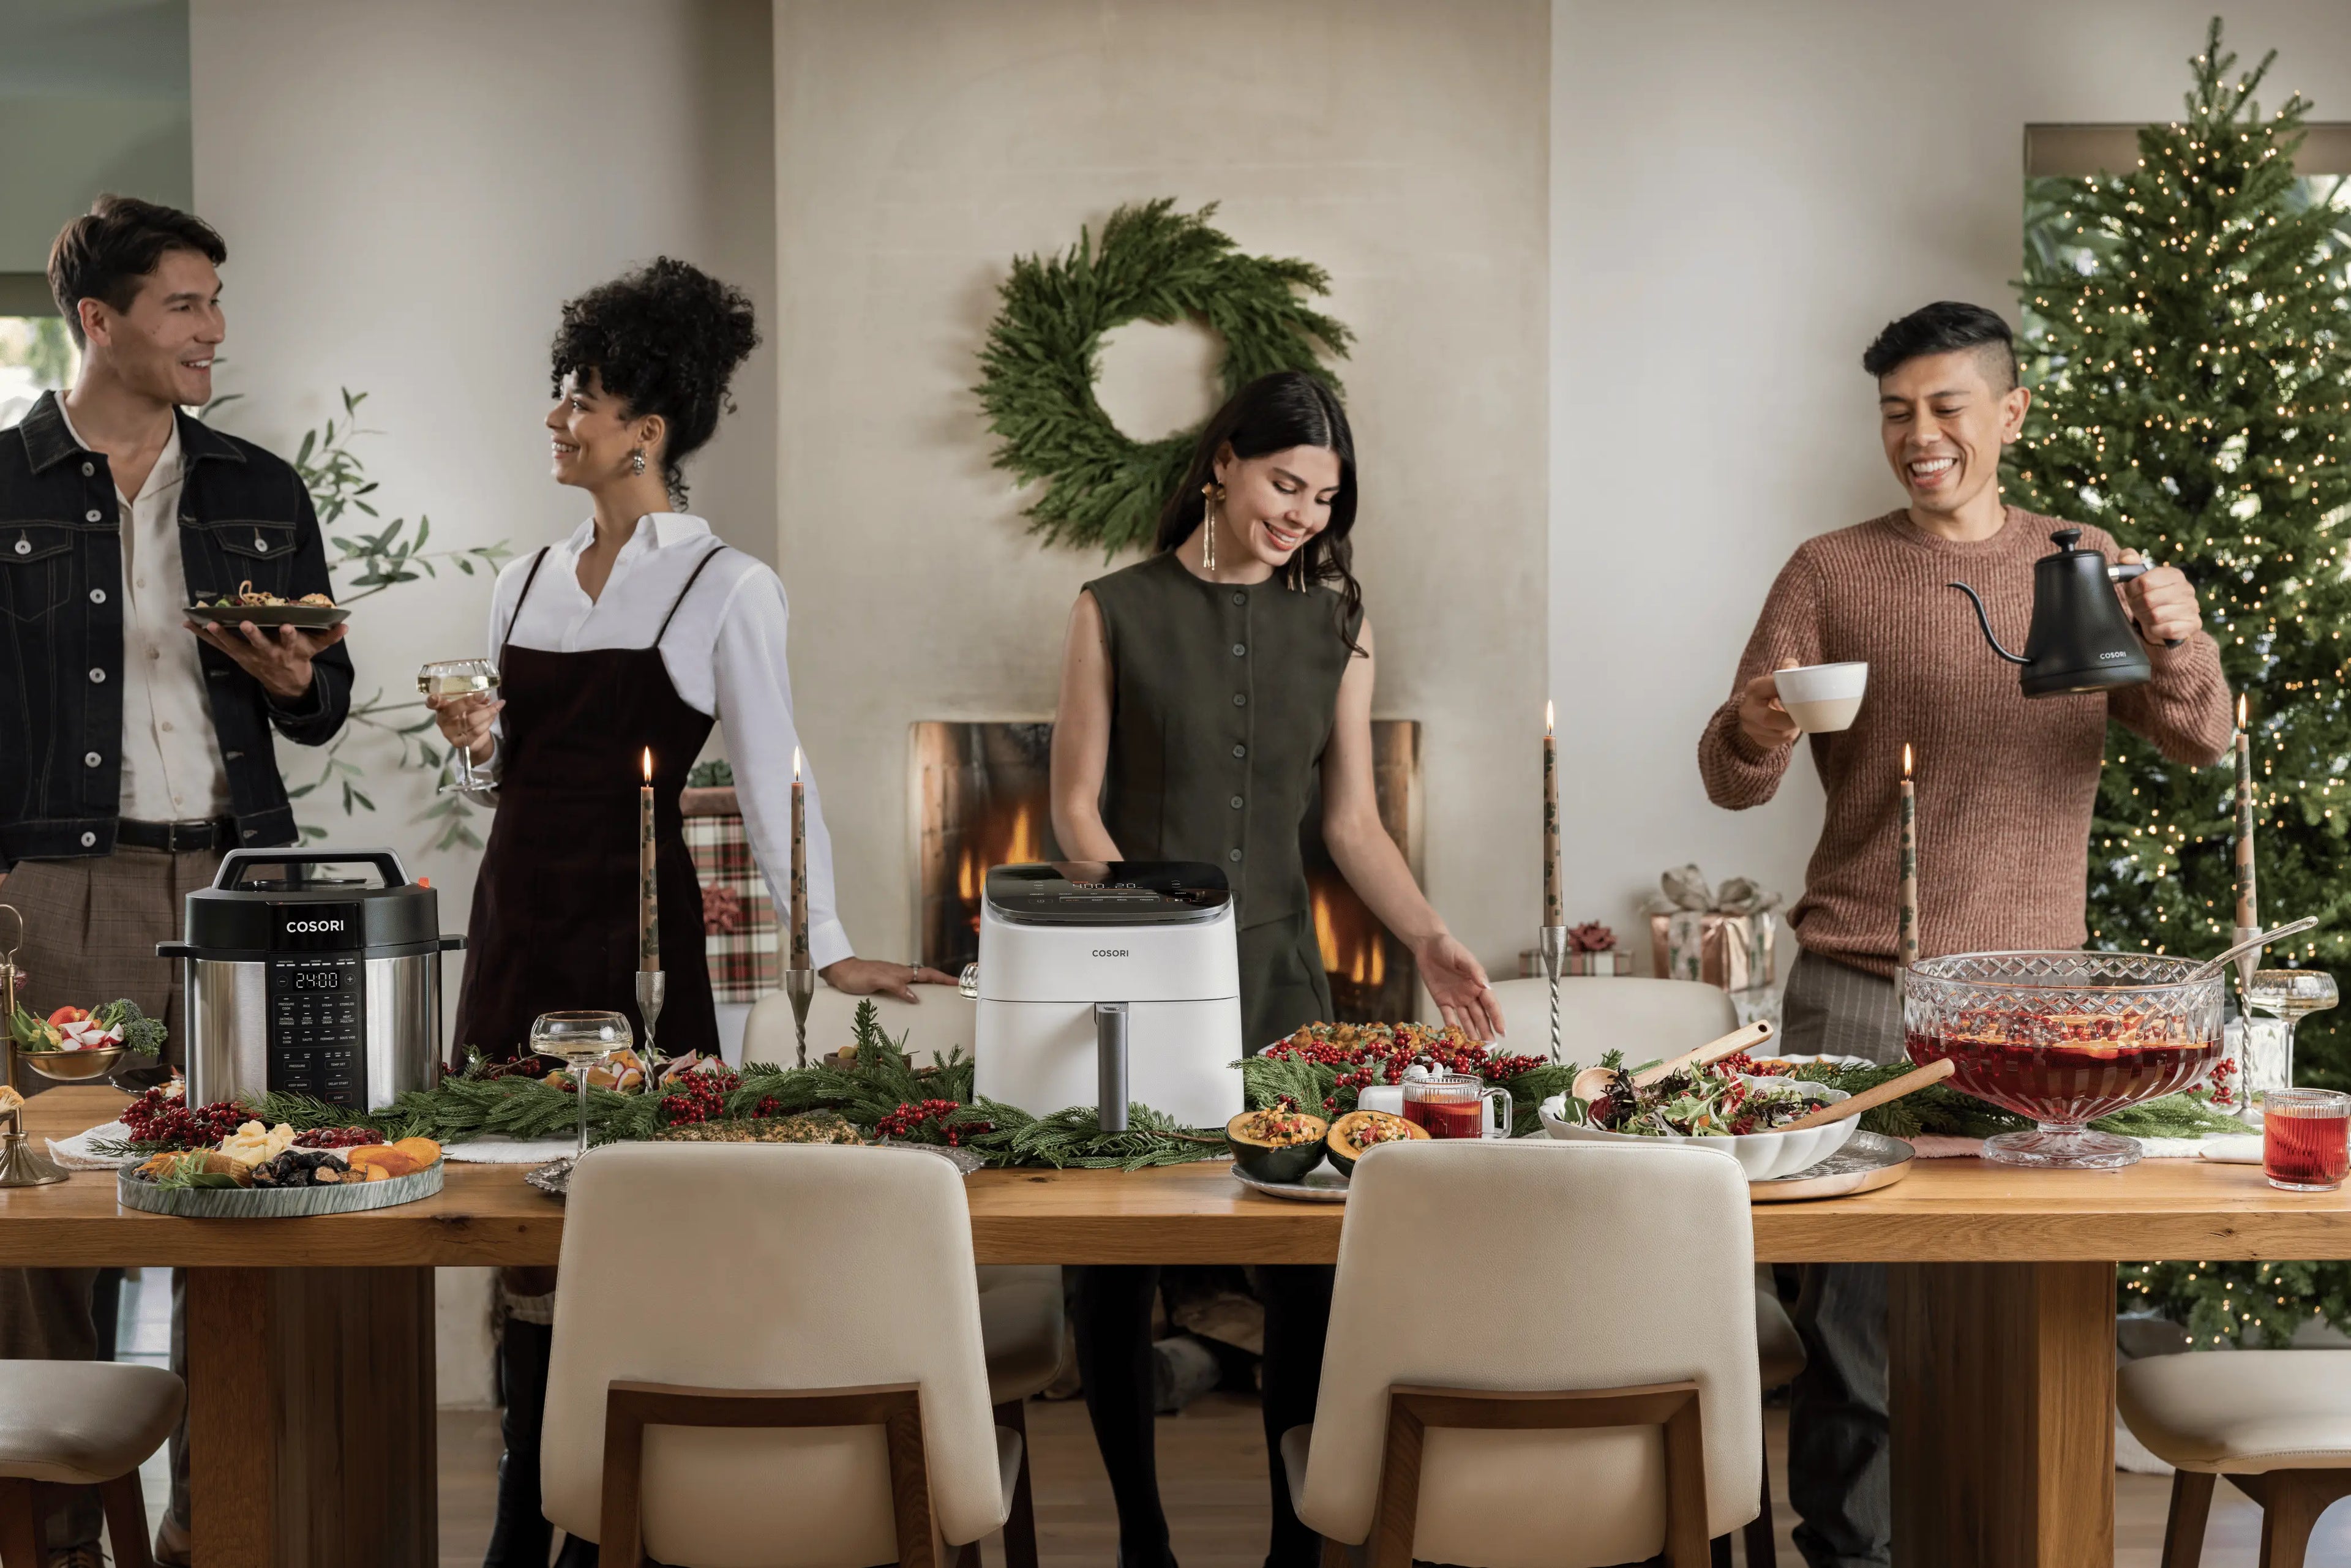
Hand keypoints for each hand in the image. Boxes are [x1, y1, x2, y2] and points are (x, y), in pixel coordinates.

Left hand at [185, 619, 348, 704]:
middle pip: (260, 645)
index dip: (291, 635)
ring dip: (220, 634)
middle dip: (252, 635)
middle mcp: (268, 655)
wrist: (285, 684)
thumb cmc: (299, 660)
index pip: (291, 642)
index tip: (289, 626)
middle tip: (245, 623)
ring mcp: (250, 657)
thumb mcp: (315, 650)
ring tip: (207, 622)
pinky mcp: (237, 656)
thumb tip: (345, 626)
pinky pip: (218, 645)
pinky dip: (203, 636)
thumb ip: (329, 637)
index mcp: (288, 651)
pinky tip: (188, 624)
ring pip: (234, 645)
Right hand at [424, 692, 504, 763]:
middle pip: (454, 710)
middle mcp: (443, 721)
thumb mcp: (472, 705)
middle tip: (482, 695)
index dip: (433, 701)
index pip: (432, 704)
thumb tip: (487, 696)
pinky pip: (478, 731)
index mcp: (442, 708)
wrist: (475, 739)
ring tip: (497, 706)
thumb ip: (477, 699)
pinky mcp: (460, 743)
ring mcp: (450, 734)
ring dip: (487, 712)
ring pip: (470, 721)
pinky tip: (493, 716)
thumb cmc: (470, 716)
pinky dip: (488, 722)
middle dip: (469, 702)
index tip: (435, 697)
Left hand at [820, 958, 959, 1002]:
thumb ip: (897, 987)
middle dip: (941, 982)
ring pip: (915, 982)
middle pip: (925, 977)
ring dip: (929, 987)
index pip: (927, 974)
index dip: (943, 979)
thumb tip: (916, 998)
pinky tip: (912, 1001)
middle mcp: (899, 974)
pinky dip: (914, 992)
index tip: (958, 983)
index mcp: (900, 972)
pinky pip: (905, 987)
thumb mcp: (877, 981)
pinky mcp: (884, 983)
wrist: (839, 972)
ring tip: (938, 997)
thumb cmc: (856, 976)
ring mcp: (892, 978)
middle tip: (954, 990)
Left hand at [1416, 932, 1502, 1040]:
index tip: (1503, 1031)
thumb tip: (1486, 985)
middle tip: (1491, 1047)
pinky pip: (1448, 1016)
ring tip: (1477, 1048)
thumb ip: (1473, 970)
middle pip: (1480, 1016)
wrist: (1427, 945)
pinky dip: (1452, 1027)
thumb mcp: (1462, 957)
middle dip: (1486, 1031)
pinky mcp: (1442, 1000)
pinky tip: (1457, 1039)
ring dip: (1472, 1033)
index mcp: (1478, 984)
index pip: (1490, 1004)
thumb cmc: (1448, 947)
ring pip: (1466, 1020)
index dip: (1497, 1018)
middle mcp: (1469, 994)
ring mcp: (1456, 999)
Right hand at [1736, 660, 1800, 750]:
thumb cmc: (1772, 693)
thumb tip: (1792, 666)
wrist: (1754, 712)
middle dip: (1790, 719)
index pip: (1772, 687)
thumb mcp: (1776, 679)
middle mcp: (1747, 709)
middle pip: (1768, 718)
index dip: (1789, 689)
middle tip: (1804, 714)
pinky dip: (1788, 736)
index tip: (1803, 691)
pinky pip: (1778, 742)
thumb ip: (1787, 669)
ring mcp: (1750, 727)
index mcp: (1753, 689)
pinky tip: (1790, 728)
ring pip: (1778, 733)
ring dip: (1792, 728)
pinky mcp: (1758, 740)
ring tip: (1798, 720)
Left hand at [2117, 550, 2200, 645]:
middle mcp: (2187, 589)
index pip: (2145, 581)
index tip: (2131, 594)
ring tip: (2146, 616)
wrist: (2164, 624)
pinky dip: (2156, 630)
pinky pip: (2167, 628)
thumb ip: (2130, 565)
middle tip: (2137, 607)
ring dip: (2145, 618)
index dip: (2132, 590)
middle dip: (2137, 605)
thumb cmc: (2149, 599)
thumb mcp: (2138, 581)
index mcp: (2174, 575)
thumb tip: (2127, 556)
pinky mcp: (2193, 623)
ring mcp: (2192, 606)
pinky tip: (2157, 626)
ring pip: (2156, 615)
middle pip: (2149, 599)